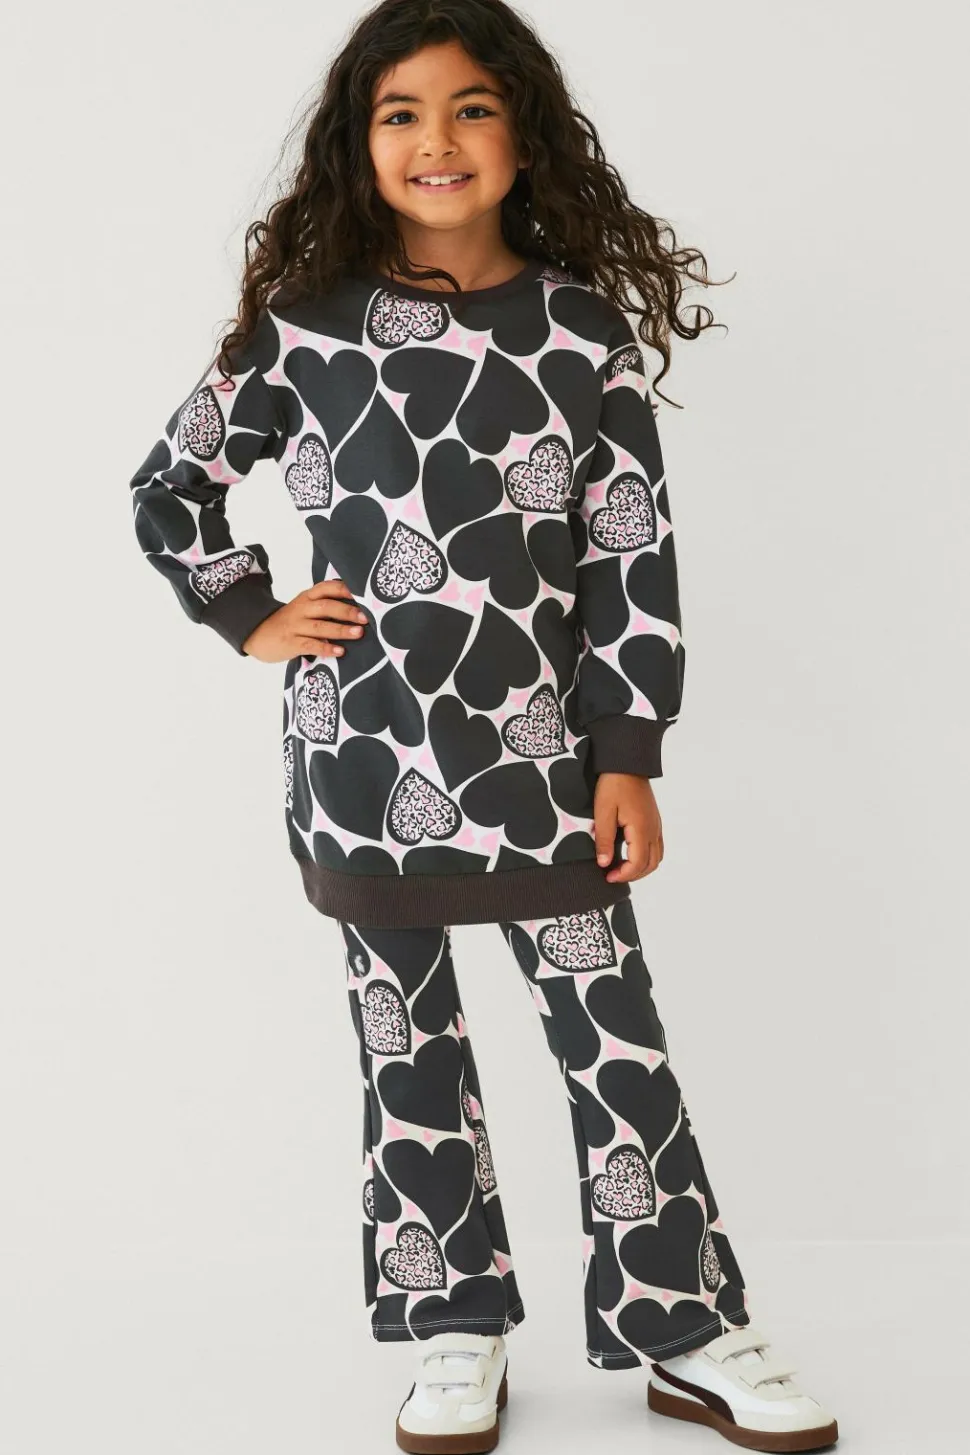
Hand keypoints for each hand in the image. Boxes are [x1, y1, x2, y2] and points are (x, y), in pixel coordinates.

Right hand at [241, 579, 368, 662]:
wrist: (258, 634)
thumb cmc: (290, 622)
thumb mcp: (304, 608)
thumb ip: (324, 605)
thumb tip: (358, 608)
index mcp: (306, 597)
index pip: (326, 588)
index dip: (343, 590)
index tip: (362, 594)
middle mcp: (301, 609)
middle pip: (325, 607)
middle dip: (347, 612)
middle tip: (365, 618)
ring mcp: (295, 626)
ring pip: (320, 627)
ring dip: (340, 630)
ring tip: (358, 633)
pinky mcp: (291, 643)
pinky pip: (310, 645)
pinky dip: (326, 648)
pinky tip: (340, 651)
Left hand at [593, 772, 663, 883]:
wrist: (627, 763)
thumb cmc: (614, 784)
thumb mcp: (603, 811)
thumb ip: (603, 839)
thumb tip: (604, 863)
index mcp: (641, 829)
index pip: (638, 864)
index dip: (623, 875)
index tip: (607, 876)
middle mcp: (653, 830)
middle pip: (651, 864)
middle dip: (632, 875)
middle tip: (612, 874)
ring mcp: (656, 825)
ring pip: (656, 857)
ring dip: (641, 867)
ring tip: (621, 867)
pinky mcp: (654, 820)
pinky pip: (656, 846)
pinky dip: (645, 856)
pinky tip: (629, 853)